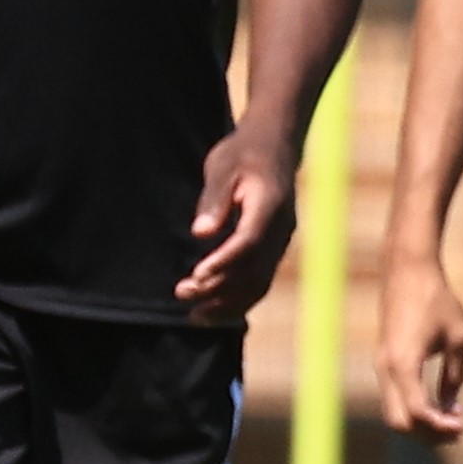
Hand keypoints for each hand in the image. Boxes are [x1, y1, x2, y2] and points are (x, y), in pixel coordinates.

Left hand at [175, 125, 300, 321]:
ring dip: (228, 303)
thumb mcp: (223, 166)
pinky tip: (215, 309)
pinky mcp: (275, 249)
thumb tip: (200, 232)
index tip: (197, 275)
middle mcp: (280, 230)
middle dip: (218, 288)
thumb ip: (214, 199)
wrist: (276, 146)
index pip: (248, 242)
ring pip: (260, 283)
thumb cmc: (244, 153)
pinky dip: (239, 299)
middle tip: (182, 293)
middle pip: (253, 270)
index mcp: (269, 207)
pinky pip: (261, 281)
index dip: (224, 262)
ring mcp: (281, 242)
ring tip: (195, 317)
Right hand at [375, 246, 462, 436]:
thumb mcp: (458, 337)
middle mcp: (385, 369)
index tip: (462, 426)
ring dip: (421, 423)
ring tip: (452, 420)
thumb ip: (455, 375)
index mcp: (404, 364)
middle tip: (458, 431)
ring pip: (394, 413)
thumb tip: (451, 406)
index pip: (417, 411)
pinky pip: (394, 397)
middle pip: (399, 422)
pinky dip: (414, 409)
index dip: (440, 426)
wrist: (407, 269)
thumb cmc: (436, 299)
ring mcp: (381, 366)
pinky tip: (440, 404)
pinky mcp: (383, 361)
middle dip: (428, 434)